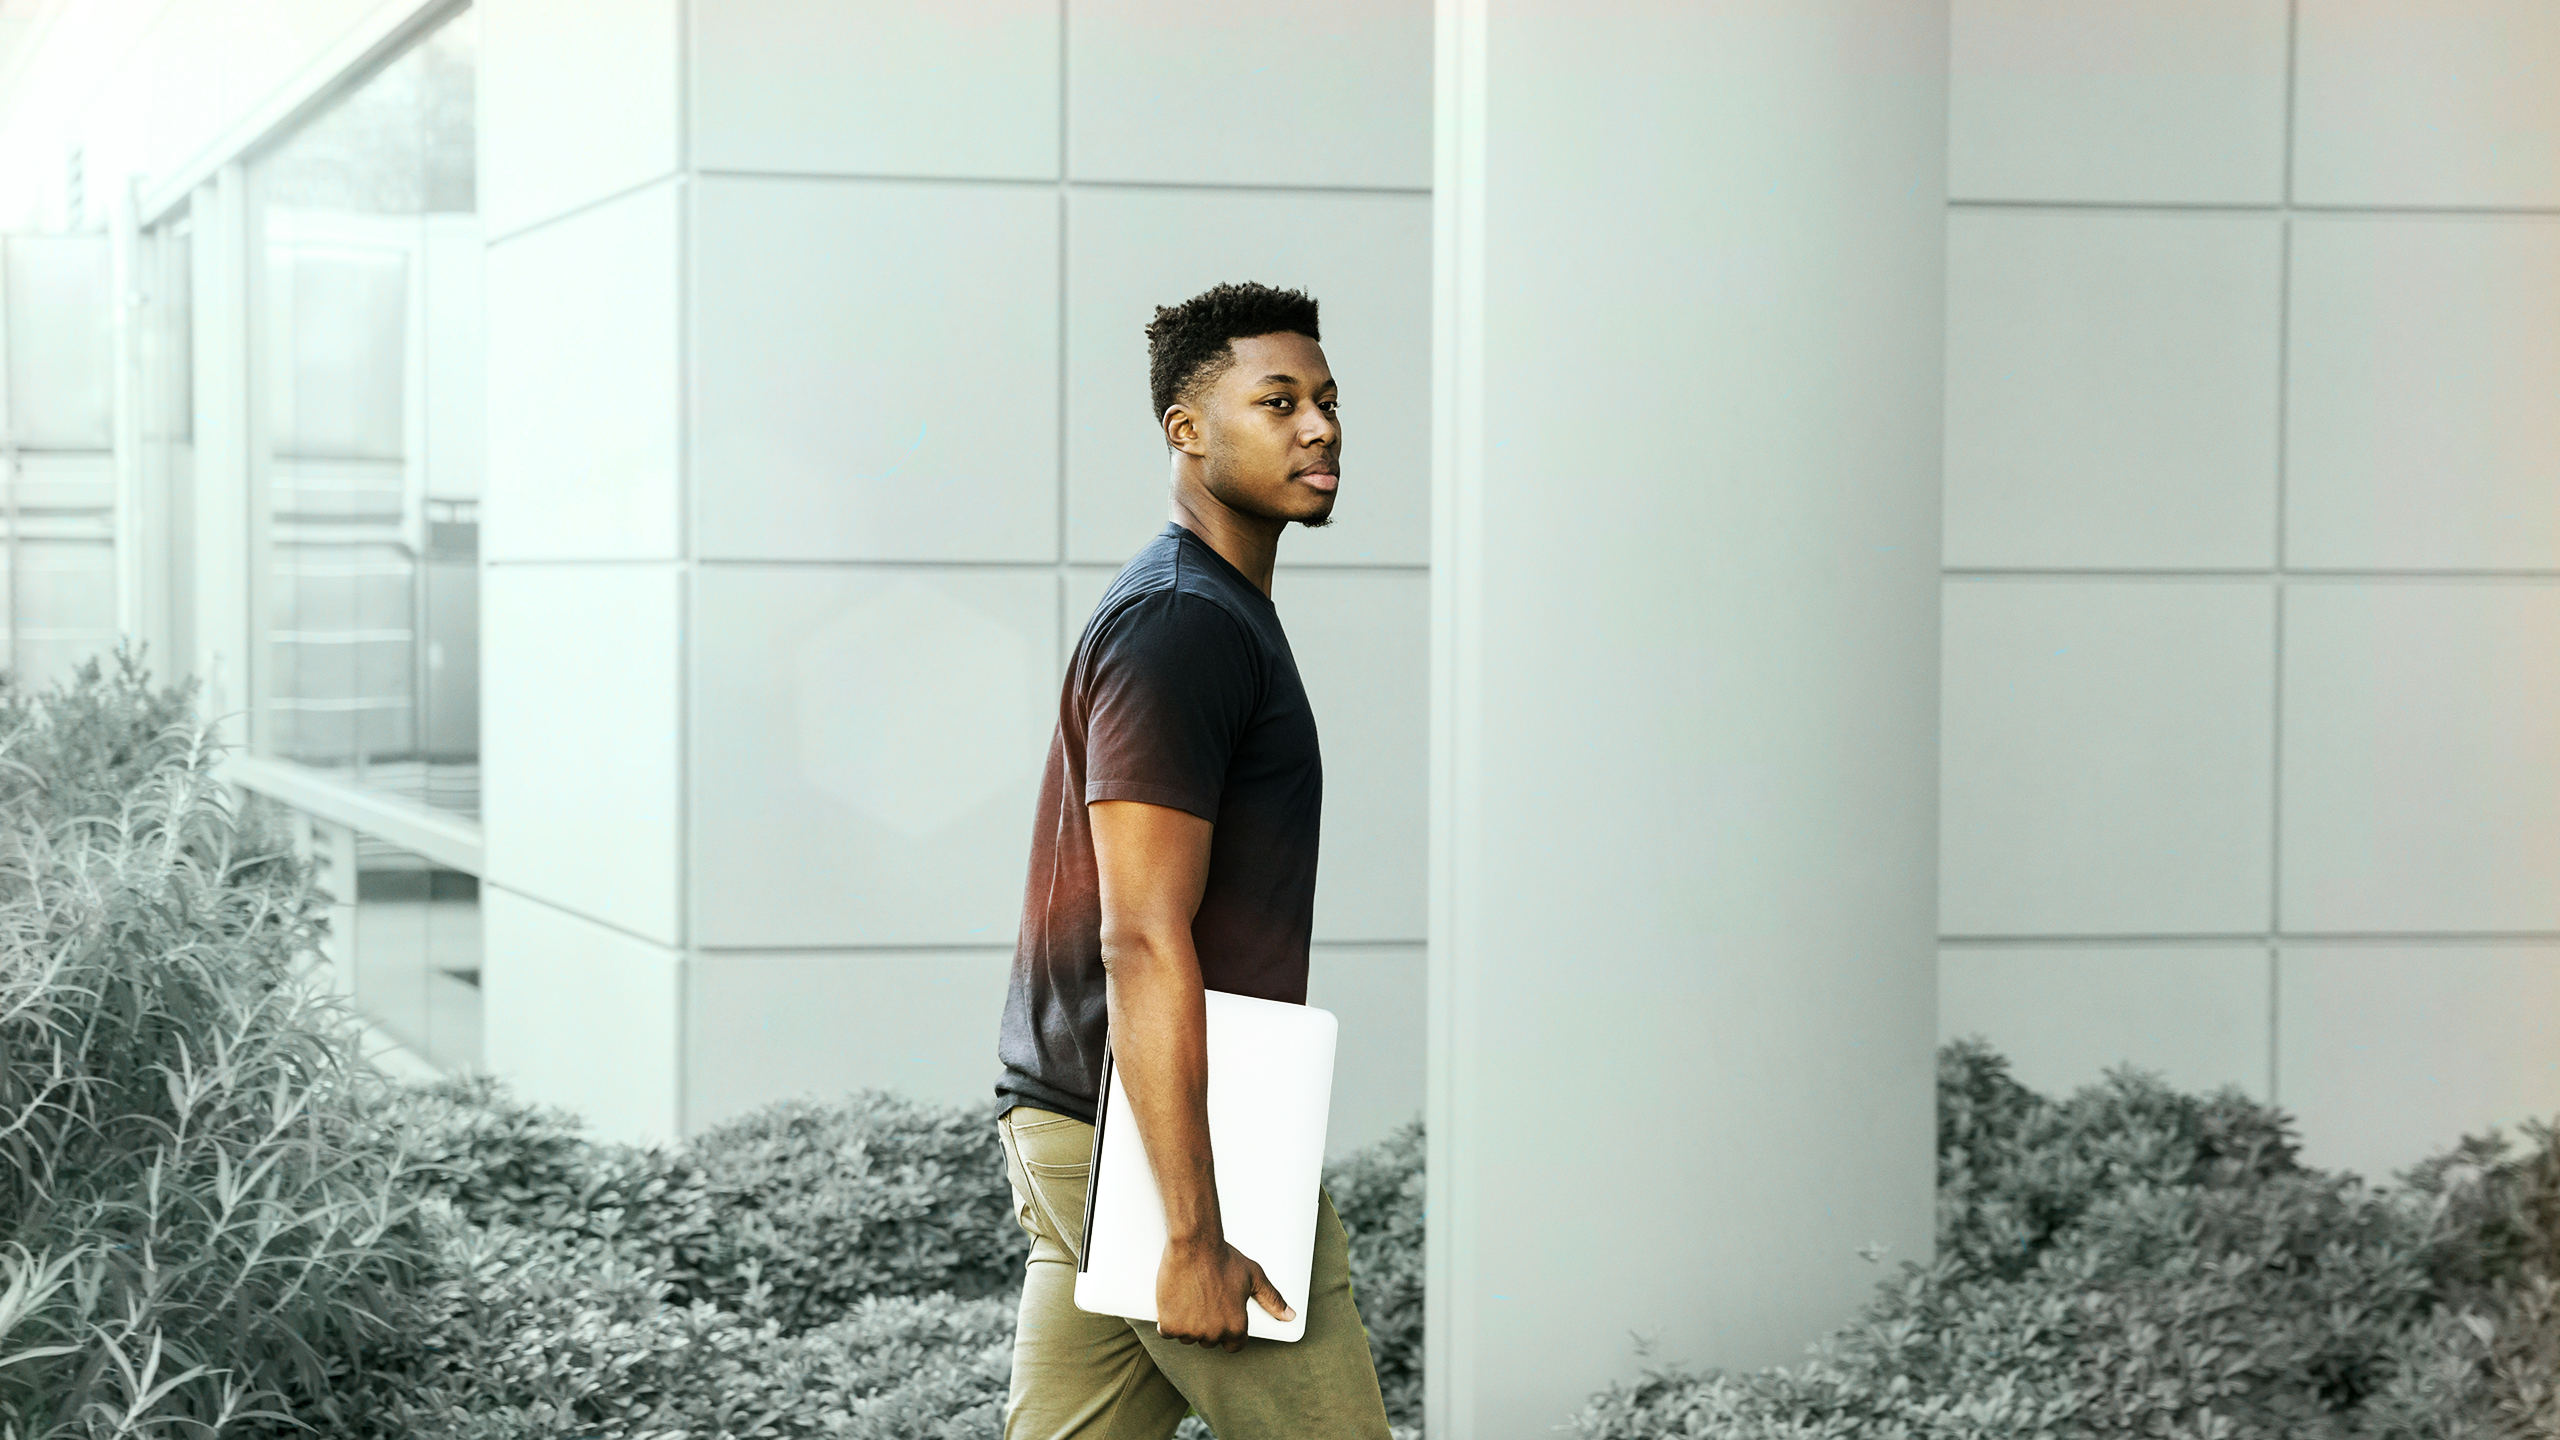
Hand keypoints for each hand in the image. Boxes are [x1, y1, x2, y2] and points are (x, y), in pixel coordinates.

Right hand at [1155, 1235, 1294, 1351]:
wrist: (1194, 1244)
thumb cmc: (1224, 1258)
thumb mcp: (1253, 1276)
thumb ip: (1272, 1299)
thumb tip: (1290, 1316)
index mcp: (1236, 1326)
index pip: (1234, 1345)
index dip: (1228, 1333)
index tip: (1220, 1318)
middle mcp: (1214, 1333)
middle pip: (1209, 1341)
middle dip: (1206, 1326)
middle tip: (1203, 1302)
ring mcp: (1191, 1331)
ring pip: (1187, 1337)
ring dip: (1185, 1324)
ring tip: (1189, 1299)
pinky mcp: (1170, 1324)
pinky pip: (1166, 1332)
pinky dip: (1166, 1322)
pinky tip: (1173, 1304)